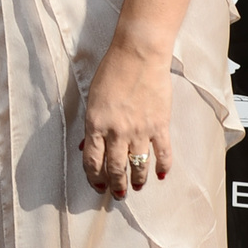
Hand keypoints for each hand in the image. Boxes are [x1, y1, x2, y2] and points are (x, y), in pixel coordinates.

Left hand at [81, 43, 171, 197]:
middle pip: (115, 168)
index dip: (94, 177)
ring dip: (137, 180)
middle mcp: (116, 131)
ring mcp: (139, 130)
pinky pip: (162, 153)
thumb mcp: (93, 97)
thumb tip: (85, 145)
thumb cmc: (112, 70)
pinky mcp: (159, 125)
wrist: (139, 54)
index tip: (97, 185)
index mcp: (95, 124)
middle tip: (118, 193)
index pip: (92, 161)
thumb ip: (90, 124)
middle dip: (115, 185)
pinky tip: (159, 175)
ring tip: (137, 187)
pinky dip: (162, 167)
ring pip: (138, 165)